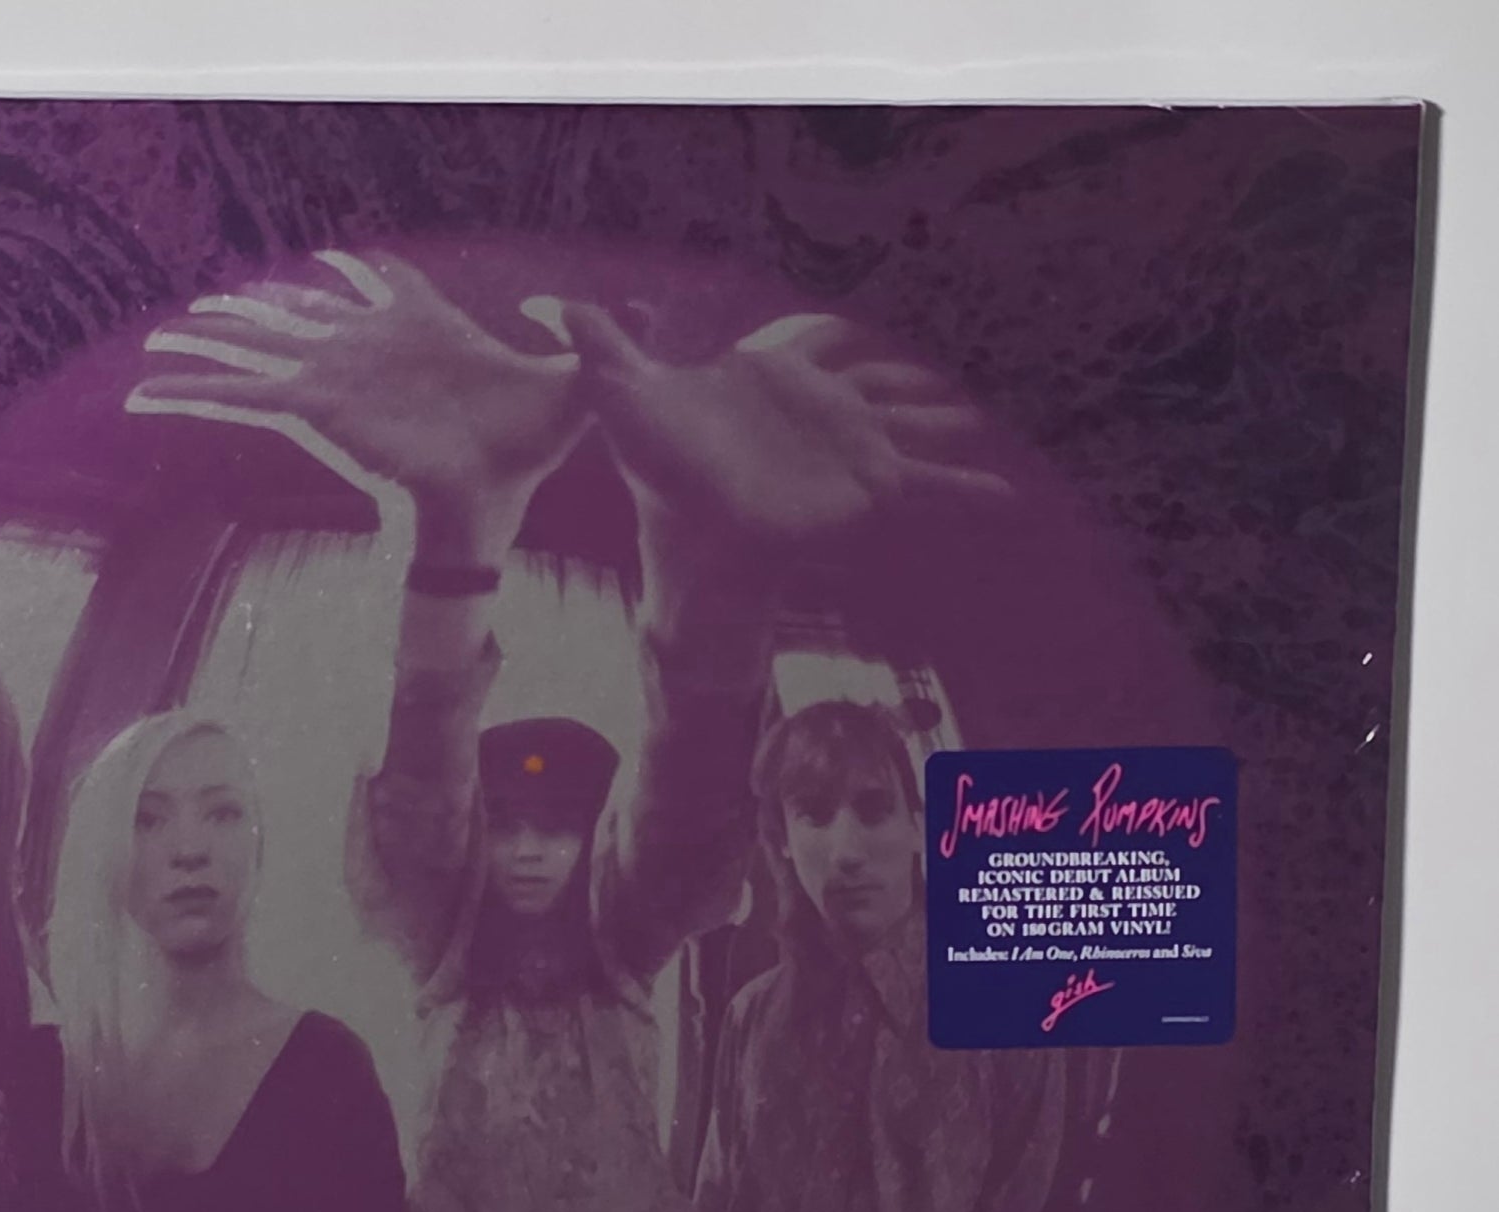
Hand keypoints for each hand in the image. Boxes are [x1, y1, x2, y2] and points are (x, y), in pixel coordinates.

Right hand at [128, 251, 585, 564]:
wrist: (495, 491)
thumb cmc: (528, 445)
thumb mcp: (568, 379)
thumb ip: (574, 341)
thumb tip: (571, 309)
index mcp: (417, 334)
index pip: (383, 288)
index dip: (361, 275)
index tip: (337, 264)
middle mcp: (364, 353)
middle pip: (294, 319)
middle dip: (247, 316)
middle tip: (203, 312)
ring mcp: (332, 379)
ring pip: (255, 352)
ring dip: (204, 348)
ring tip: (154, 350)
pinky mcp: (313, 406)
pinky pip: (246, 396)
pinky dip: (195, 394)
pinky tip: (150, 391)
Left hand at [559, 303, 1008, 552]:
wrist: (694, 546)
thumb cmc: (660, 477)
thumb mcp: (628, 402)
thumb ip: (605, 350)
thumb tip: (561, 305)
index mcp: (774, 378)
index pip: (817, 336)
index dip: (838, 328)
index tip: (863, 321)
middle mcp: (821, 409)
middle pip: (879, 377)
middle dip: (913, 371)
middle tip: (949, 364)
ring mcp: (852, 448)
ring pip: (915, 420)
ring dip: (951, 417)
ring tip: (991, 418)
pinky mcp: (872, 489)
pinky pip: (932, 486)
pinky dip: (971, 492)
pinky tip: (1009, 497)